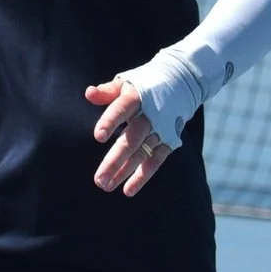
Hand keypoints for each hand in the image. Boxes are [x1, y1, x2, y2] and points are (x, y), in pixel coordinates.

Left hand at [86, 78, 171, 196]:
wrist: (182, 81)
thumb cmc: (144, 85)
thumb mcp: (126, 83)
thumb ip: (107, 91)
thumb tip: (88, 94)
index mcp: (136, 97)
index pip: (121, 109)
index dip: (111, 122)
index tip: (98, 137)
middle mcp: (150, 115)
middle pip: (131, 139)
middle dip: (114, 160)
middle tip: (98, 180)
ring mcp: (161, 129)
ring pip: (141, 153)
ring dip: (124, 171)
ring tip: (105, 186)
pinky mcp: (169, 141)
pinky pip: (155, 161)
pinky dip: (142, 176)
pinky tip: (128, 190)